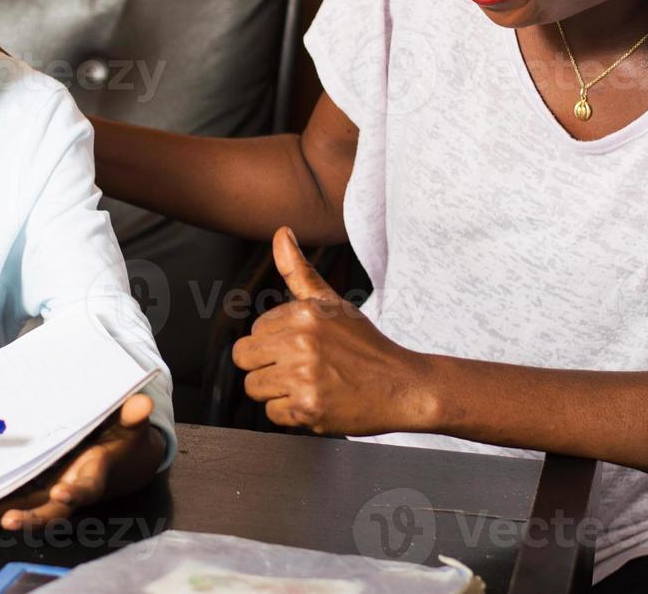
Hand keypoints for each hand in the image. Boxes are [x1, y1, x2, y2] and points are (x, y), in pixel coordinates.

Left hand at [0, 393, 163, 530]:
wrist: (116, 459)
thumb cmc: (120, 438)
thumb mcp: (129, 425)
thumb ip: (132, 416)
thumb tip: (143, 402)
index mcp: (93, 475)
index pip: (86, 488)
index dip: (76, 491)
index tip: (64, 490)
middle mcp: (69, 490)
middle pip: (50, 512)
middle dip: (30, 518)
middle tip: (9, 519)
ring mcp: (48, 492)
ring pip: (24, 509)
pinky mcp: (34, 488)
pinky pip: (12, 499)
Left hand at [232, 227, 432, 435]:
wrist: (403, 387)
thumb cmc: (365, 346)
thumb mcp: (333, 303)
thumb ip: (299, 271)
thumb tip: (281, 233)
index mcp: (304, 314)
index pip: (254, 330)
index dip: (274, 343)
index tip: (302, 348)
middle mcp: (302, 343)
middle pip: (244, 357)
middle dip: (265, 365)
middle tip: (297, 369)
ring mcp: (304, 377)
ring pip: (254, 387)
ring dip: (276, 392)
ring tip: (308, 385)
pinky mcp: (308, 410)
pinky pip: (272, 414)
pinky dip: (291, 415)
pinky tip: (316, 402)